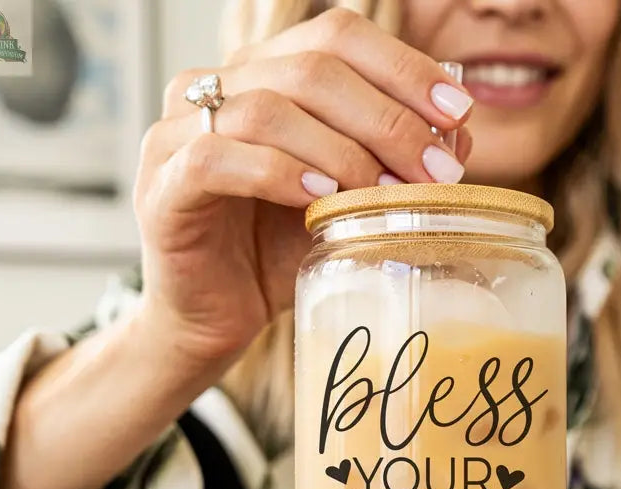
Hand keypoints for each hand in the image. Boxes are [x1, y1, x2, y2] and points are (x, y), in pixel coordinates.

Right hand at [133, 7, 473, 367]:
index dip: (403, 68)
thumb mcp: (344, 205)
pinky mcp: (162, 183)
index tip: (458, 114)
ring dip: (340, 150)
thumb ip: (389, 166)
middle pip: (311, 68)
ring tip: (383, 190)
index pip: (337, 38)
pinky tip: (319, 199)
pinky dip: (277, 173)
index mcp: (264, 76)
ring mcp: (180, 131)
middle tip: (434, 172)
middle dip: (387, 119)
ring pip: (268, 108)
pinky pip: (217, 157)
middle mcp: (217, 89)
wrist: (213, 317)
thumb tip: (458, 141)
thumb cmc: (273, 254)